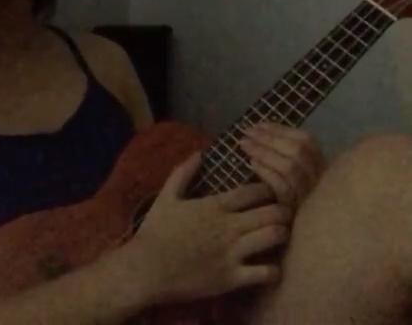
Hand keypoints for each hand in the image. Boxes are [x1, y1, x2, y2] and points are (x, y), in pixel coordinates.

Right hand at [130, 150, 291, 305]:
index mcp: (215, 205)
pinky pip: (265, 273)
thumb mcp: (167, 195)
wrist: (146, 269)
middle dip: (283, 209)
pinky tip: (272, 266)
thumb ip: (184, 171)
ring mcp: (232, 253)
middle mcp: (229, 227)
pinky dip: (274, 269)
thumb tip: (200, 152)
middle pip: (272, 211)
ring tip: (281, 234)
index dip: (269, 188)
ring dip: (282, 234)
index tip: (272, 190)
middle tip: (285, 212)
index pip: (255, 191)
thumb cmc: (156, 231)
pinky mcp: (232, 278)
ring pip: (273, 237)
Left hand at [238, 122, 325, 211]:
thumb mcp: (297, 182)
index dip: (282, 130)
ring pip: (290, 167)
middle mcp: (322, 183)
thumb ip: (288, 161)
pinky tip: (250, 165)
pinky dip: (266, 172)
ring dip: (264, 151)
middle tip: (246, 132)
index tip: (259, 124)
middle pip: (298, 151)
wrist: (302, 254)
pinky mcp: (300, 215)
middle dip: (269, 137)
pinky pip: (283, 188)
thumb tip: (263, 134)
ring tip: (243, 145)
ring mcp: (312, 199)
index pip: (307, 141)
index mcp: (324, 169)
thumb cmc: (292, 211)